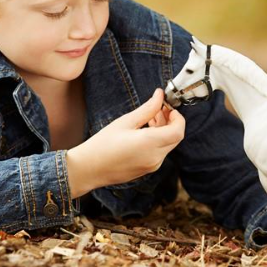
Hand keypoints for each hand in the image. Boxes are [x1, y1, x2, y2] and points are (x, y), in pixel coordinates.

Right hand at [66, 88, 184, 195]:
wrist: (88, 169)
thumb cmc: (102, 145)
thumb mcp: (125, 122)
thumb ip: (147, 109)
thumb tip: (159, 96)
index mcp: (150, 143)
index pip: (178, 131)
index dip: (178, 117)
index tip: (168, 107)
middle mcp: (155, 157)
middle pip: (175, 137)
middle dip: (171, 122)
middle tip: (159, 109)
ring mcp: (152, 166)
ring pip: (168, 145)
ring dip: (164, 131)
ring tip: (149, 118)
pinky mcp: (147, 170)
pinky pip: (159, 153)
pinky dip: (158, 141)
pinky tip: (144, 132)